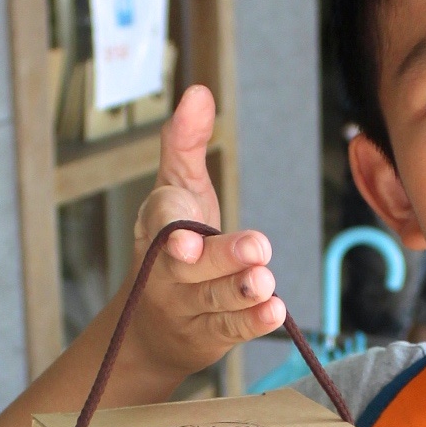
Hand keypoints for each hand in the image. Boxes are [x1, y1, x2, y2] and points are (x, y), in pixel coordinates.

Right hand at [124, 85, 287, 382]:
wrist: (150, 329)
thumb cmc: (173, 246)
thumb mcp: (176, 191)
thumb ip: (185, 144)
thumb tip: (199, 91)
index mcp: (155, 227)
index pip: (160, 221)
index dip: (172, 227)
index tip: (185, 236)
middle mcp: (166, 270)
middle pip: (189, 266)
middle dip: (221, 257)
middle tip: (257, 247)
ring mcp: (186, 306)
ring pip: (213, 299)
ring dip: (240, 291)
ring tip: (265, 281)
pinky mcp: (210, 334)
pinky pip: (231, 329)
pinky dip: (252, 322)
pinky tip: (274, 311)